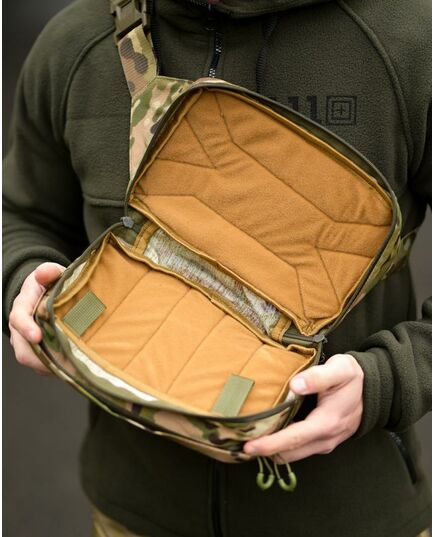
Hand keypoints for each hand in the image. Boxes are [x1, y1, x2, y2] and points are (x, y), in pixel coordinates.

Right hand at [9, 262, 64, 374]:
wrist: (48, 295)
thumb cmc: (50, 284)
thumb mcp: (51, 273)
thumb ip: (49, 271)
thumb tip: (44, 273)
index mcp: (22, 307)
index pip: (18, 319)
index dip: (26, 328)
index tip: (37, 336)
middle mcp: (21, 328)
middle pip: (22, 349)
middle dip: (38, 357)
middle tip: (60, 362)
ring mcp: (28, 343)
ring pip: (33, 361)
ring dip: (50, 366)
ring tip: (70, 368)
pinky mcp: (39, 353)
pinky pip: (43, 366)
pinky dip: (56, 369)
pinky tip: (73, 369)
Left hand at [244, 353, 363, 461]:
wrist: (375, 390)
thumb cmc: (353, 377)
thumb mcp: (340, 370)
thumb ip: (317, 377)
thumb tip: (294, 386)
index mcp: (327, 423)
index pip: (294, 439)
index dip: (270, 444)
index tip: (248, 446)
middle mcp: (325, 439)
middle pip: (288, 453)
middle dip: (265, 450)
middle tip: (239, 440)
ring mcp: (324, 443)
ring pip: (292, 455)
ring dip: (272, 449)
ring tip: (250, 435)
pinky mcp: (322, 441)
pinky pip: (298, 449)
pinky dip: (282, 445)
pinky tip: (269, 431)